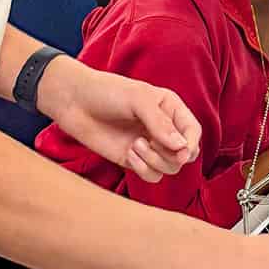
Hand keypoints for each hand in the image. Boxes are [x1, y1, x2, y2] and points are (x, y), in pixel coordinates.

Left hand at [41, 60, 200, 182]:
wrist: (75, 102)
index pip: (193, 131)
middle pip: (186, 154)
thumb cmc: (107, 92)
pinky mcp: (133, 160)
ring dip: (155, 161)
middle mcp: (163, 129)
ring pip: (170, 168)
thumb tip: (182, 148)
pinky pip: (151, 176)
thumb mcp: (137, 99)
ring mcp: (149, 146)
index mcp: (170, 108)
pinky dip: (143, 169)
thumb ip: (160, 123)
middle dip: (172, 155)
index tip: (181, 153)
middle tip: (151, 144)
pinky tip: (128, 153)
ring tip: (135, 145)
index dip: (191, 144)